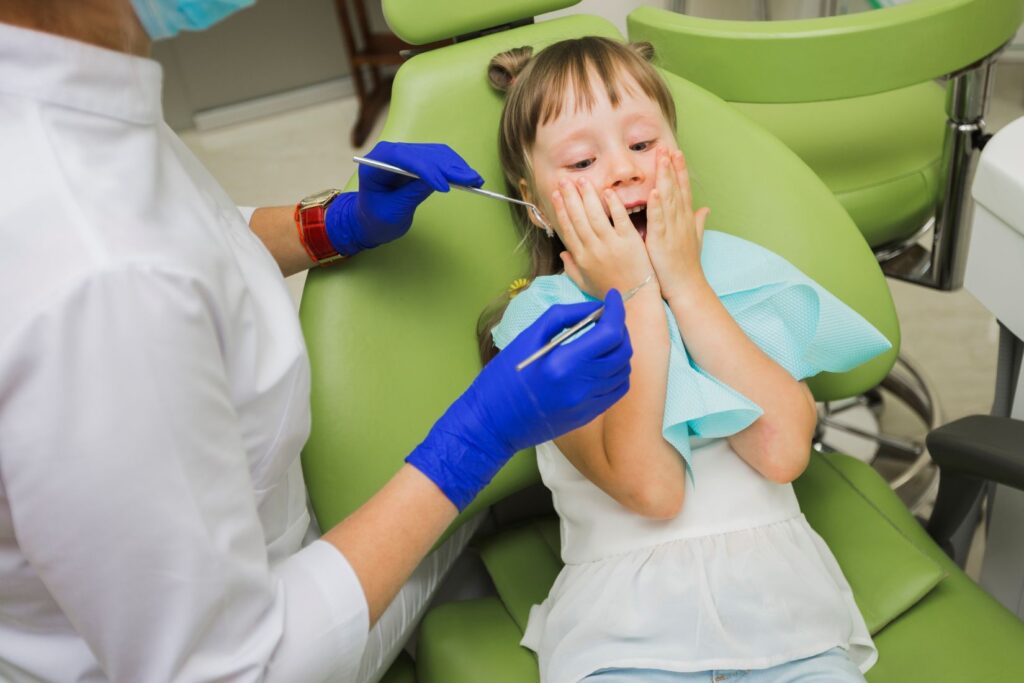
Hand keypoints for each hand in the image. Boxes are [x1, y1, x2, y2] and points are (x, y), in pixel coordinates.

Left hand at [325, 141, 482, 255]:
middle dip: (449, 168)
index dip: (426, 170)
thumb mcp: (392, 212)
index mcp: (376, 162)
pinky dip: (455, 168)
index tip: (444, 187)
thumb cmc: (375, 218)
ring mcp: (406, 155)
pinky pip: (440, 160)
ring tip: (476, 180)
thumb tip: (437, 183)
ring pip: (436, 154)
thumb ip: (411, 195)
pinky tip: (470, 177)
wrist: (370, 219)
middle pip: (424, 154)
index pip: (403, 158)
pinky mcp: (418, 161)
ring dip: (457, 167)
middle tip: (472, 181)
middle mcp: (391, 152)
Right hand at [406, 291, 631, 509]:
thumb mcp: (528, 337)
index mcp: (563, 363)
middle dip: (619, 328)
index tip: (613, 297)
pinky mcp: (588, 415)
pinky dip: (617, 371)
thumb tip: (594, 308)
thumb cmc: (503, 376)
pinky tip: (602, 362)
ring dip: (619, 349)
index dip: (616, 310)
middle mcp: (581, 385)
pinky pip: (617, 390)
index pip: (609, 332)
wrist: (492, 422)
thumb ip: (564, 317)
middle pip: (622, 351)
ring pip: (624, 370)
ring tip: (602, 339)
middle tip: (606, 317)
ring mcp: (587, 404)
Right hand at [553, 178, 655, 298]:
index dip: (560, 210)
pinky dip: (613, 205)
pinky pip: (619, 219)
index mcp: (581, 258)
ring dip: (587, 196)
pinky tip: (608, 191)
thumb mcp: (585, 283)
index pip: (568, 229)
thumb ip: (571, 268)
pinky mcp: (629, 242)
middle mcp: (593, 249)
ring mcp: (611, 245)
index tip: (555, 195)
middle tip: (565, 180)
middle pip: (578, 218)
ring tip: (582, 180)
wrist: (634, 301)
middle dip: (570, 197)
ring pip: (595, 215)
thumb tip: (563, 253)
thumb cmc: (610, 293)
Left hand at [644, 148, 710, 302]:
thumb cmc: (686, 267)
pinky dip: (657, 206)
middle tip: (666, 147)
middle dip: (671, 167)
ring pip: (669, 199)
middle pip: (677, 189)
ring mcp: (672, 230)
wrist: (687, 288)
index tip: (677, 153)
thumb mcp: (694, 240)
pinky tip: (654, 191)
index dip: (680, 171)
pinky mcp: (662, 241)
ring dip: (665, 178)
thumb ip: (698, 222)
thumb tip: (705, 209)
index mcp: (685, 220)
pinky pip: (659, 220)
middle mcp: (681, 221)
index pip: (684, 190)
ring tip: (661, 160)